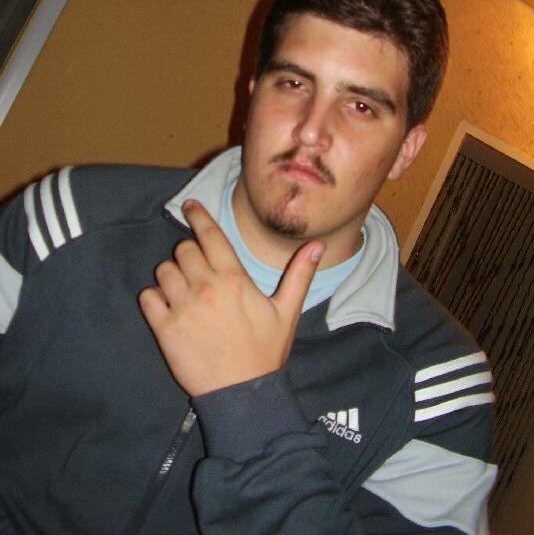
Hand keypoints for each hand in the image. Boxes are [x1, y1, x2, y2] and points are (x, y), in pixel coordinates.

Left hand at [139, 200, 324, 396]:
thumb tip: (318, 246)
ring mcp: (183, 308)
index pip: (209, 235)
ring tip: (184, 290)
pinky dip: (155, 297)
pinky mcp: (165, 329)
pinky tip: (168, 307)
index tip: (190, 206)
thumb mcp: (287, 311)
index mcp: (234, 278)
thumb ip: (299, 275)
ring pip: (164, 270)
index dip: (198, 216)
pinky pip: (148, 297)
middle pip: (183, 249)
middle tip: (198, 269)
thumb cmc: (266, 351)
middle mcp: (205, 287)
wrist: (243, 393)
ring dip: (172, 275)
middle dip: (189, 253)